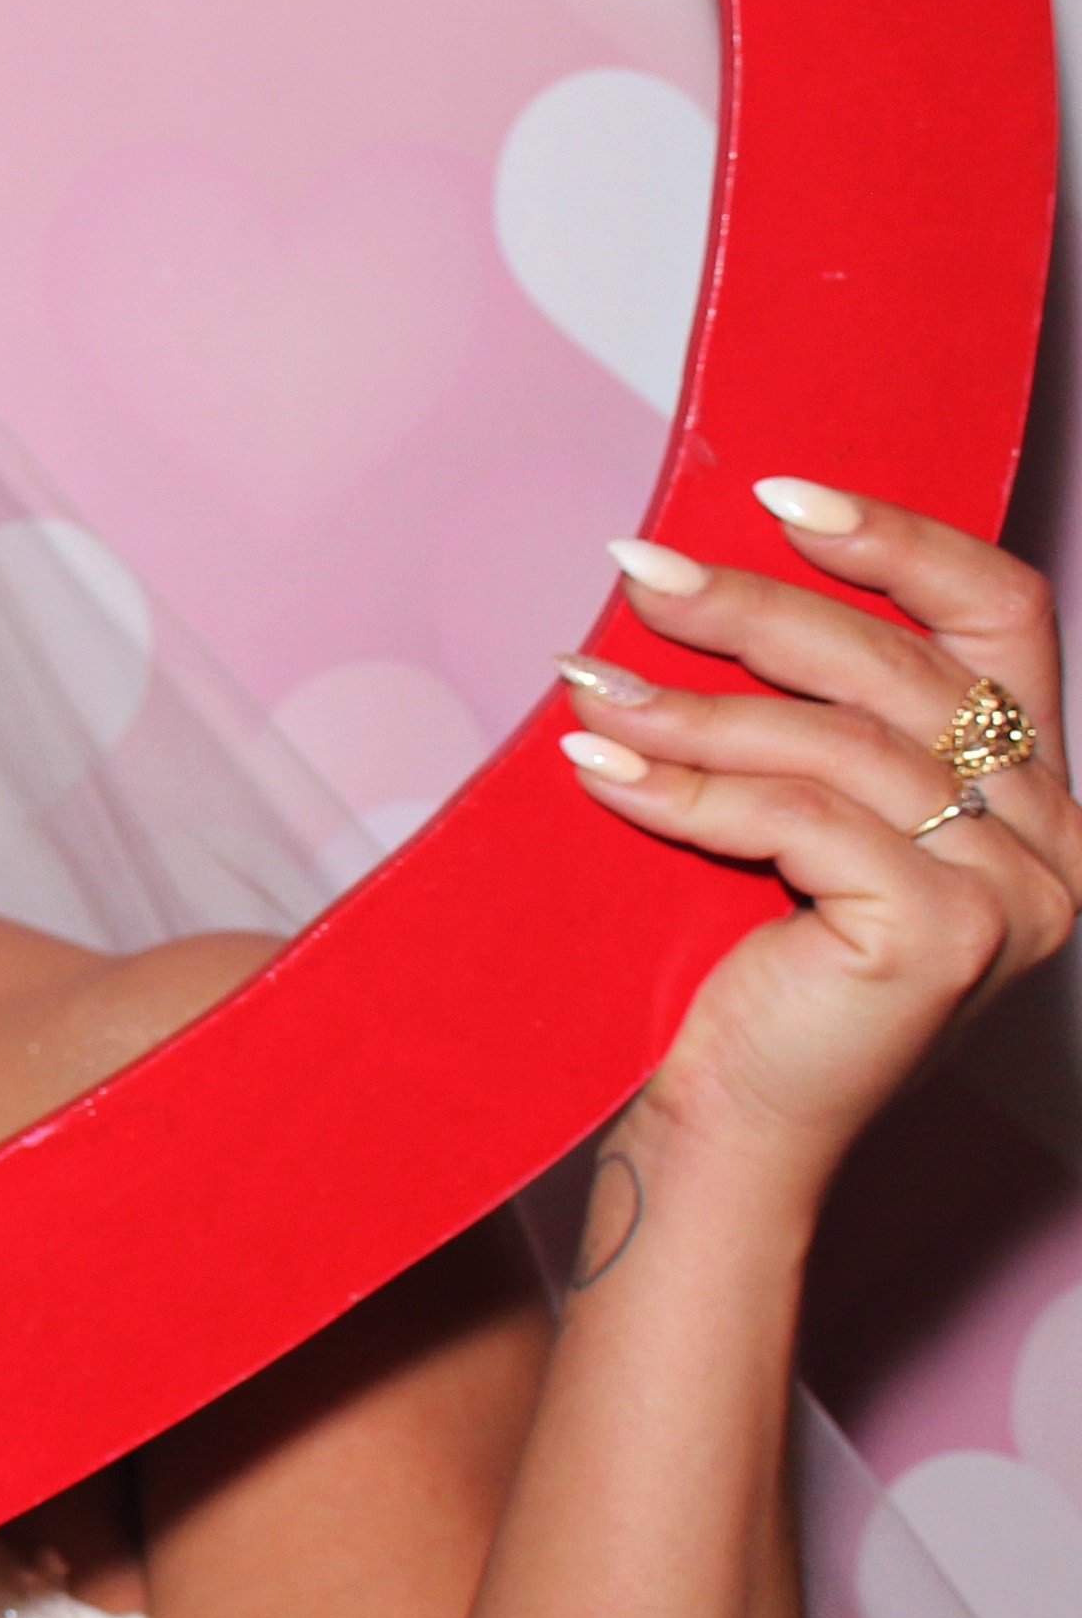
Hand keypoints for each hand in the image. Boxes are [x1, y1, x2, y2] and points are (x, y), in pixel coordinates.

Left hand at [556, 476, 1077, 1172]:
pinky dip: (691, 790)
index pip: (1001, 615)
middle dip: (758, 610)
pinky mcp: (948, 937)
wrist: (722, 1125)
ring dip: (696, 705)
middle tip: (635, 572)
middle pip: (905, 669)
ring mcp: (1018, 893)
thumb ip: (799, 710)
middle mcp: (1054, 838)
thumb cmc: (735, 964)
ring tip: (582, 684)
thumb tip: (687, 571)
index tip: (776, 493)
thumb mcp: (785, 810)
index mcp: (1032, 788)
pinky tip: (600, 769)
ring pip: (845, 745)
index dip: (898, 542)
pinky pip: (807, 822)